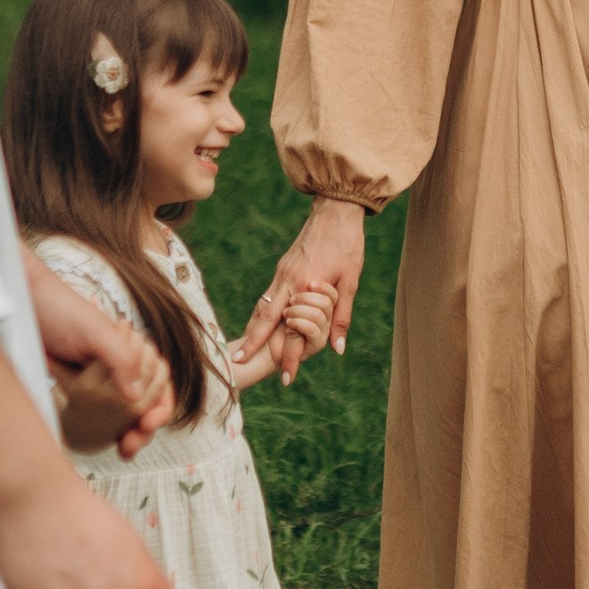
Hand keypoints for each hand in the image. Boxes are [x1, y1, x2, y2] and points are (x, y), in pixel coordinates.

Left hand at [25, 249, 173, 460]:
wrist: (26, 303)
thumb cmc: (61, 310)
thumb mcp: (95, 333)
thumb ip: (122, 360)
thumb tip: (136, 397)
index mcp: (133, 349)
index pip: (161, 385)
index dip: (160, 408)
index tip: (146, 425)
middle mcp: (120, 365)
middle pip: (145, 405)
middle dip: (142, 428)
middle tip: (130, 446)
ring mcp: (100, 377)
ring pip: (123, 414)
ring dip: (126, 432)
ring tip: (123, 448)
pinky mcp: (78, 386)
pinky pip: (97, 413)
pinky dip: (103, 427)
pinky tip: (101, 440)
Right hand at [241, 198, 365, 385]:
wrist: (335, 210)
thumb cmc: (348, 246)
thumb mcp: (350, 282)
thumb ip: (341, 317)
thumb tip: (338, 349)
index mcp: (305, 287)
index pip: (293, 331)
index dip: (289, 356)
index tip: (285, 378)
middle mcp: (288, 281)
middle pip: (265, 319)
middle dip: (252, 342)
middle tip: (237, 362)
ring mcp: (282, 273)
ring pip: (263, 305)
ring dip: (253, 327)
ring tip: (242, 347)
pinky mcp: (283, 267)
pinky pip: (268, 294)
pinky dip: (261, 311)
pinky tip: (259, 321)